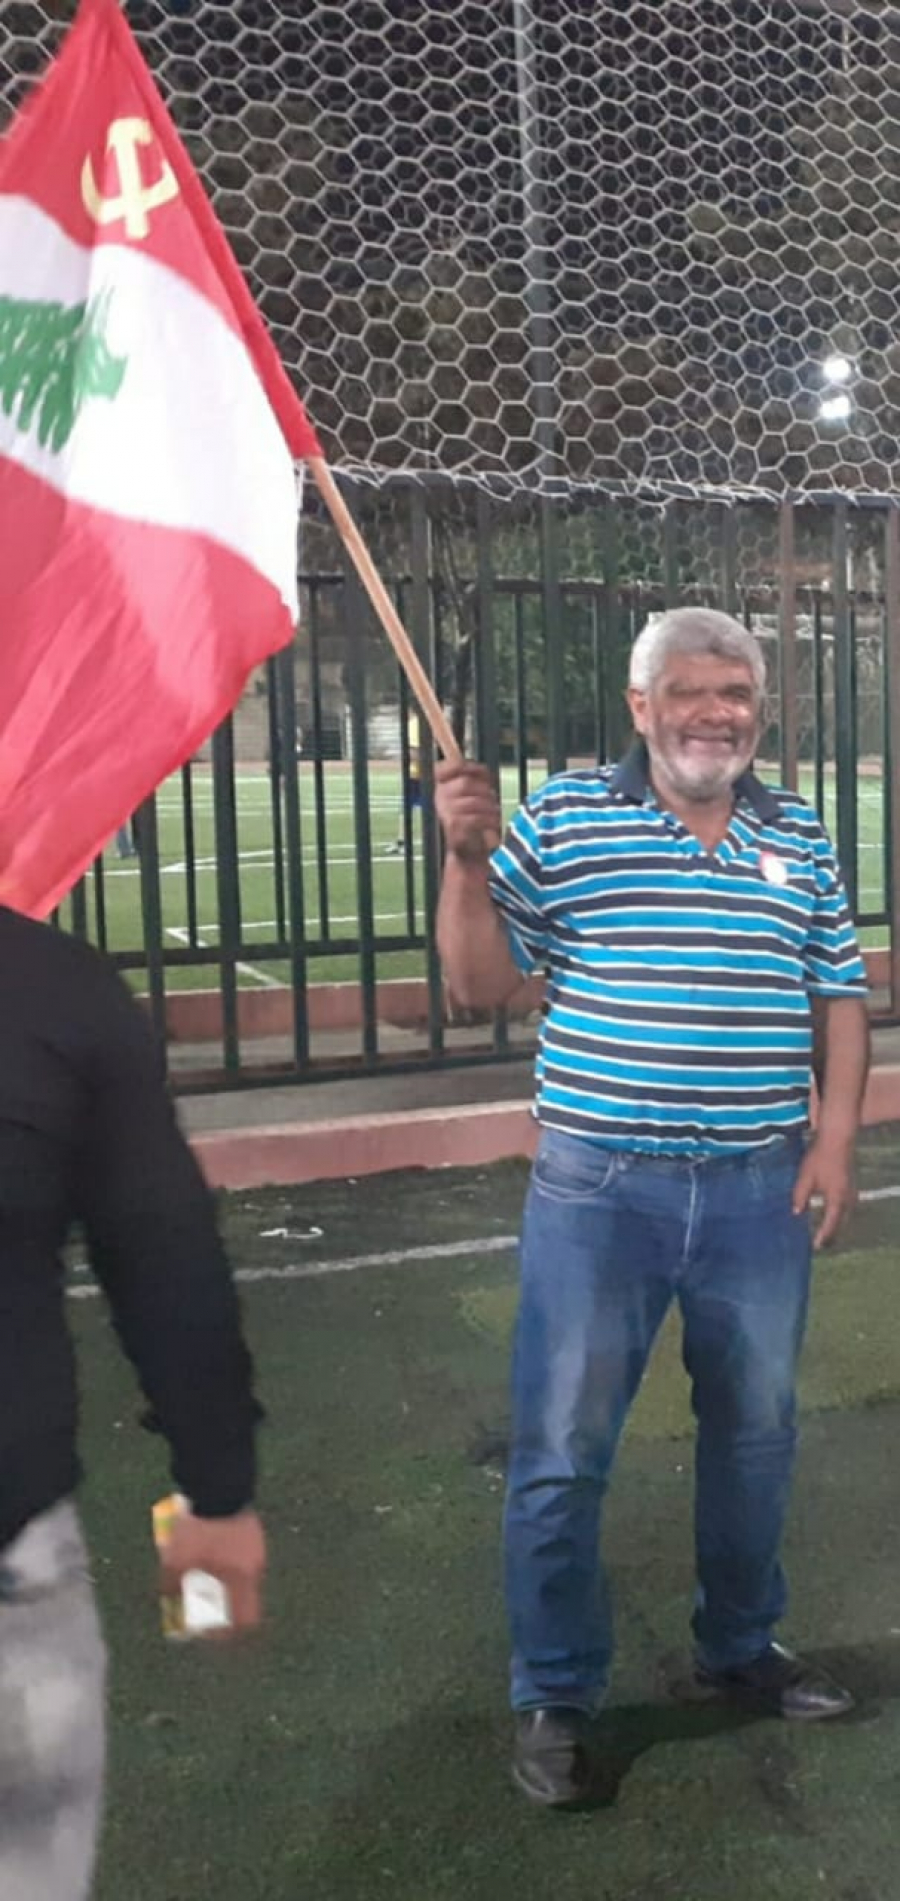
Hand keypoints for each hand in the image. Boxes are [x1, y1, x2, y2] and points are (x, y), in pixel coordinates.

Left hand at [159, 1508, 265, 1632]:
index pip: (245, 1620)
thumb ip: (173, 1589)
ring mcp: (256, 1547)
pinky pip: (241, 1556)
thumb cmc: (198, 1529)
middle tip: (201, 1602)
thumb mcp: (176, 1562)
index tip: (210, 1631)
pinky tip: (209, 1551)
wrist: (217, 1485)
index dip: (229, 1631)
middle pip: (244, 1599)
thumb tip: (170, 1606)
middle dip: (222, 1605)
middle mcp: (254, 1567)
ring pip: (242, 1577)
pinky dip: (227, 1562)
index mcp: (240, 1579)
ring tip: (201, 1572)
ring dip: (224, 1582)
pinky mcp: (252, 1529)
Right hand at [434, 761, 501, 860]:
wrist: (469, 851)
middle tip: (493, 800)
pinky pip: (477, 817)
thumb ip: (476, 779)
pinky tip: (493, 826)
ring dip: (490, 807)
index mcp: (441, 787)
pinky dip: (489, 821)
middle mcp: (439, 797)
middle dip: (485, 790)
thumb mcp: (474, 795)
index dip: (463, 766)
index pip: (443, 768)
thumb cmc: (475, 820)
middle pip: (465, 783)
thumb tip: (480, 768)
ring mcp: (445, 812)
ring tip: (495, 814)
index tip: (481, 773)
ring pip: (474, 801)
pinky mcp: (454, 827)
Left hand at [792, 1136, 856, 1248]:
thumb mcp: (805, 1178)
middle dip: (831, 1235)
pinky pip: (846, 1206)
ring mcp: (851, 1192)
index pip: (830, 1224)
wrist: (837, 1139)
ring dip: (835, 1225)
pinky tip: (830, 1213)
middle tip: (820, 1244)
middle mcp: (847, 1199)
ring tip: (824, 1232)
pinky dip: (838, 1214)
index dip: (823, 1237)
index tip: (815, 1247)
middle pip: (840, 1223)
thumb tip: (796, 1213)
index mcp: (837, 1199)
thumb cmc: (820, 1158)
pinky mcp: (850, 1185)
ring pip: (844, 1215)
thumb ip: (800, 1197)